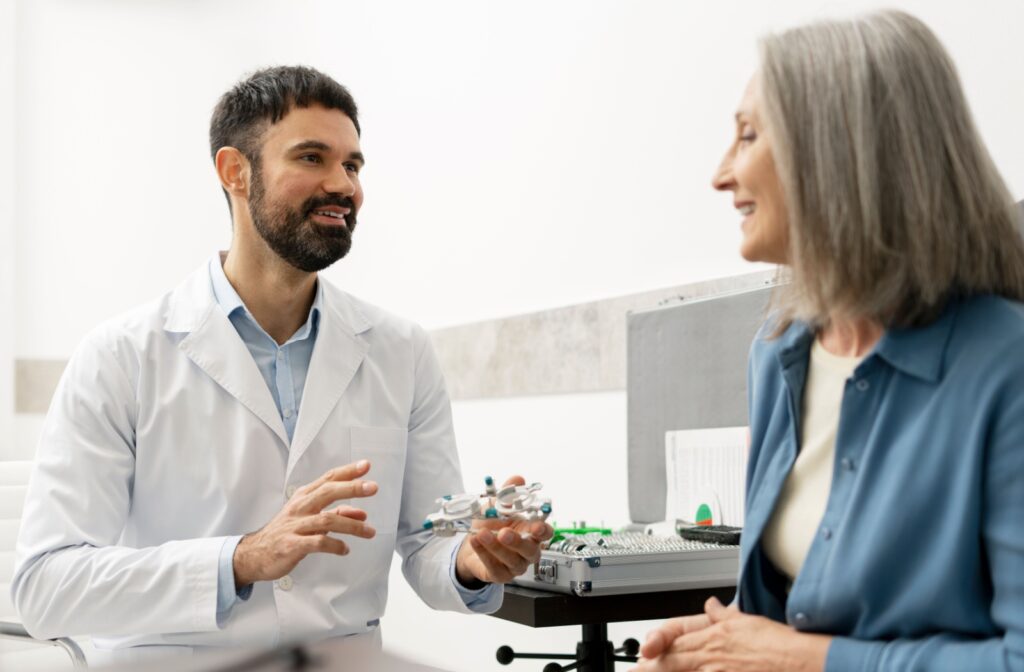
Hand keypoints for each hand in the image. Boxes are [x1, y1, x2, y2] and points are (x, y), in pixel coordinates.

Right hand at [233, 460, 378, 588]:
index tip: (366, 465)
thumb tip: (361, 514)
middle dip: (352, 488)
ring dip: (352, 525)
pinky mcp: (292, 545)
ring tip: (369, 532)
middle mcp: (300, 508)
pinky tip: (345, 549)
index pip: (328, 479)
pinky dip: (335, 545)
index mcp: (303, 497)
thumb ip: (336, 515)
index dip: (347, 471)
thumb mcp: (310, 519)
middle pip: (328, 492)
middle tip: (372, 487)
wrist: (254, 555)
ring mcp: (295, 526)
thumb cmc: (284, 534)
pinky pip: (318, 543)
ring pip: (327, 520)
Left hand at [454, 475, 553, 586]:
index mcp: (531, 533)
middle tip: (503, 532)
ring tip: (482, 534)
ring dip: (495, 547)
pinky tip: (475, 541)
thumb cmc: (492, 524)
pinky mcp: (500, 575)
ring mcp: (515, 565)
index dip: (543, 531)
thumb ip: (508, 493)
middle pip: (530, 550)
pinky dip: (483, 553)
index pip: (544, 534)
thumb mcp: (497, 505)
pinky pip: (494, 567)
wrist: (473, 542)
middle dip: (517, 542)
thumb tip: (518, 478)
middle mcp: (527, 551)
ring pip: (511, 560)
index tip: (537, 526)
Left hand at [630, 597, 830, 671]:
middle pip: (671, 660)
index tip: (643, 653)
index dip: (655, 644)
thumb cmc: (779, 645)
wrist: (802, 661)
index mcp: (714, 634)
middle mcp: (711, 654)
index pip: (674, 637)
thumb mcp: (747, 621)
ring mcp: (718, 671)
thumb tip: (711, 605)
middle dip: (650, 667)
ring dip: (664, 671)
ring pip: (683, 671)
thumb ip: (723, 615)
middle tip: (635, 670)